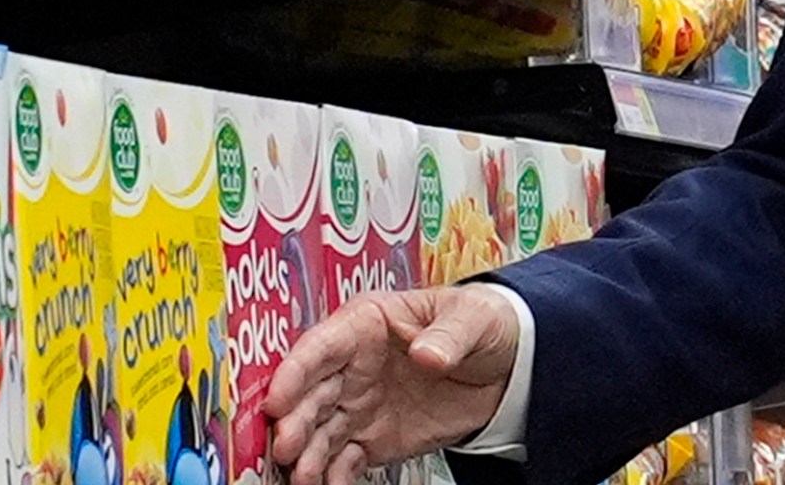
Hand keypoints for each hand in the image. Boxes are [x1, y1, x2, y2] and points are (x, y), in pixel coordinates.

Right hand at [264, 287, 521, 483]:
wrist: (507, 365)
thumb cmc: (481, 322)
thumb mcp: (473, 317)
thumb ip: (449, 335)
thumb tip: (427, 355)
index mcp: (367, 324)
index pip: (321, 346)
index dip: (295, 371)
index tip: (277, 397)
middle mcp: (352, 366)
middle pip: (311, 394)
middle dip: (294, 420)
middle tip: (286, 445)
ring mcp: (359, 405)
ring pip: (320, 432)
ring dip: (308, 455)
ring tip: (304, 475)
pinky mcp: (372, 439)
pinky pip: (344, 460)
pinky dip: (333, 475)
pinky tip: (328, 484)